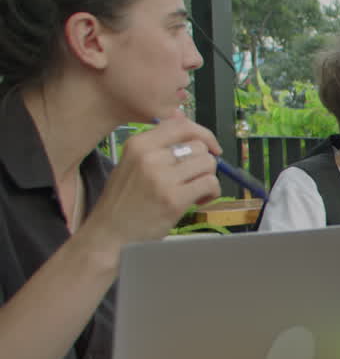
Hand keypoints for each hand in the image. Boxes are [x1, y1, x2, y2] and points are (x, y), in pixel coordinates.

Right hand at [80, 112, 220, 252]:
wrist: (109, 234)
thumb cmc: (123, 202)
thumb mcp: (132, 164)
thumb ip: (159, 148)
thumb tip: (191, 131)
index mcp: (138, 144)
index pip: (181, 124)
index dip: (203, 134)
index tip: (211, 147)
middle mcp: (150, 156)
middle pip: (199, 146)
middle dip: (204, 163)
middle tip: (194, 180)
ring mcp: (162, 177)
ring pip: (208, 163)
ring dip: (208, 178)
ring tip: (194, 192)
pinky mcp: (174, 198)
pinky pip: (210, 184)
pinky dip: (211, 193)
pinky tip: (198, 201)